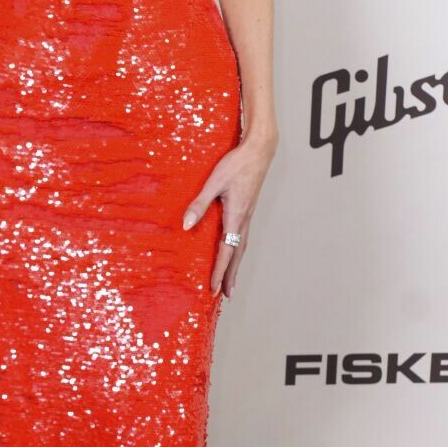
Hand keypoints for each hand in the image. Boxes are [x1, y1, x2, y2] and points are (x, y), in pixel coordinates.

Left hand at [181, 130, 276, 297]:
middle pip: (237, 255)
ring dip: (236, 266)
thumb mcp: (214, 183)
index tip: (214, 288)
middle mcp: (244, 220)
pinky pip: (243, 237)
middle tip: (226, 295)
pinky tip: (234, 252)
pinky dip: (238, 251)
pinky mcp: (248, 210)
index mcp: (236, 217)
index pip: (226, 251)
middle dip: (230, 276)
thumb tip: (187, 225)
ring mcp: (248, 216)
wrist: (259, 151)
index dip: (219, 271)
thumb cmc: (236, 164)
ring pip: (242, 247)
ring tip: (232, 282)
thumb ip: (199, 204)